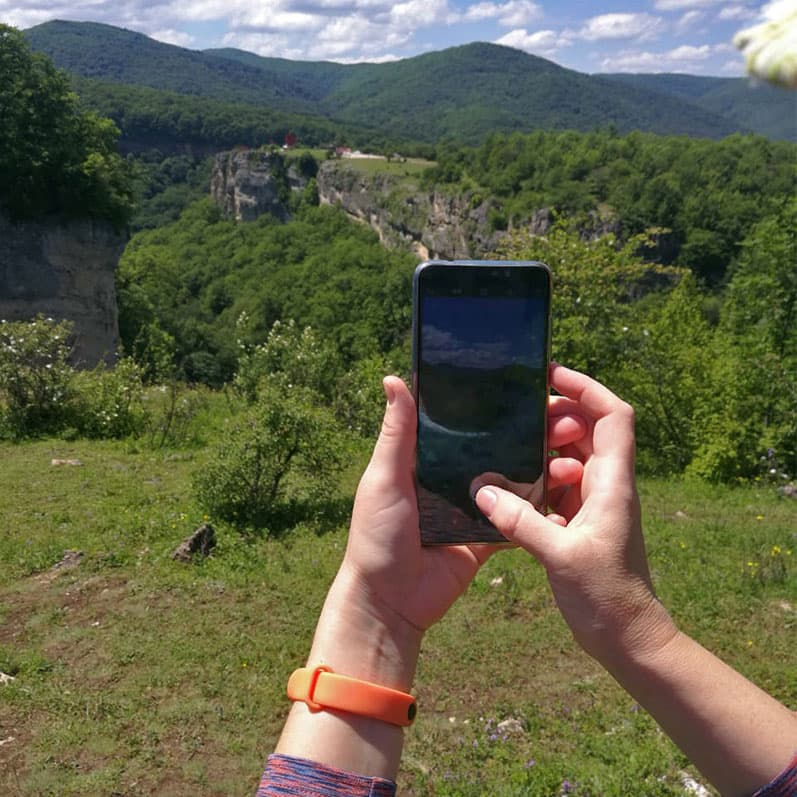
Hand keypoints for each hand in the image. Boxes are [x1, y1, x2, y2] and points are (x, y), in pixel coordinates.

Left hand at [309, 374, 586, 689]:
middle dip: (530, 436)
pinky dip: (538, 512)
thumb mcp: (384, 478)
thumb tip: (392, 378)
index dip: (492, 408)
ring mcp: (471, 510)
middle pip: (496, 450)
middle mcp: (451, 480)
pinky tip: (567, 496)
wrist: (390, 602)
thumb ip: (396, 434)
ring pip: (512, 483)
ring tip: (570, 459)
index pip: (463, 425)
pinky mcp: (486, 539)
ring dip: (542, 470)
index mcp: (427, 461)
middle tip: (566, 421)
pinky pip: (516, 522)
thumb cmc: (377, 534)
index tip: (529, 388)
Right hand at [475, 364, 676, 665]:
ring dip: (544, 445)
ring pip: (571, 456)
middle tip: (518, 414)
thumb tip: (482, 491)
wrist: (627, 638)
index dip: (587, 388)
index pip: (613, 416)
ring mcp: (593, 504)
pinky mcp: (578, 522)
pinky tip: (508, 483)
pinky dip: (536, 476)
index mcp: (612, 483)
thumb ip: (521, 523)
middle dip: (557, 413)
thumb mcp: (562, 557)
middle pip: (588, 429)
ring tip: (509, 443)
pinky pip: (557, 485)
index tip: (551, 376)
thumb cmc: (607, 597)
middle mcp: (606, 485)